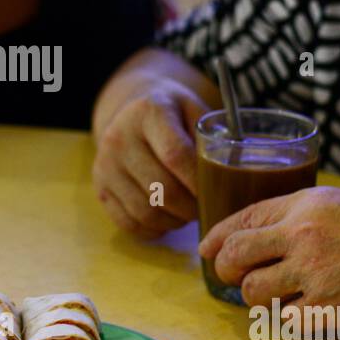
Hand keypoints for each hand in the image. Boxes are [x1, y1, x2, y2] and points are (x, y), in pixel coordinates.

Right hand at [92, 82, 210, 238]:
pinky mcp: (99, 186)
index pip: (176, 155)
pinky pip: (128, 222)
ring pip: (145, 211)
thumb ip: (214, 136)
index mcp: (149, 111)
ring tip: (187, 214)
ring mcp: (105, 163)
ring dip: (174, 221)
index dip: (199, 182)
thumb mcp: (194, 110)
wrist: (131, 110)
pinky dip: (153, 229)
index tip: (217, 190)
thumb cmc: (174, 114)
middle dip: (191, 207)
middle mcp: (119, 136)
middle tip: (206, 208)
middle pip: (161, 188)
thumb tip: (239, 177)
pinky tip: (167, 219)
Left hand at [198, 186, 339, 325]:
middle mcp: (301, 237)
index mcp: (301, 206)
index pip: (241, 220)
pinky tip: (303, 309)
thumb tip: (247, 234)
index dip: (216, 238)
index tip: (206, 250)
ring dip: (256, 296)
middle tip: (232, 276)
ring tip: (275, 293)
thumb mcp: (333, 203)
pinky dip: (288, 317)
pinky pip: (285, 319)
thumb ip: (291, 215)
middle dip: (224, 269)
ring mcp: (313, 275)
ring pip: (253, 292)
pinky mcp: (327, 309)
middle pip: (234, 257)